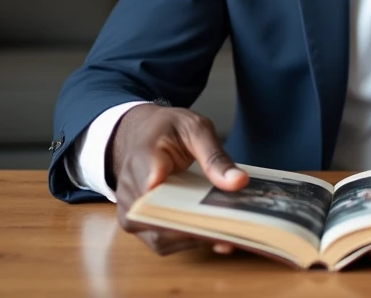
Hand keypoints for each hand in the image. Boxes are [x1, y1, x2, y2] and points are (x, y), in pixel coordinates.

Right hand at [110, 104, 248, 254]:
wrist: (141, 133)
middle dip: (196, 229)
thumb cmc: (167, 129)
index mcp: (143, 160)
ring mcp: (131, 212)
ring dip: (194, 239)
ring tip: (229, 234)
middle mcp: (130, 192)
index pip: (157, 192)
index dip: (184, 209)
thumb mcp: (196, 129)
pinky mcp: (138, 224)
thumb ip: (215, 156)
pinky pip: (162, 240)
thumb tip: (239, 182)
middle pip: (160, 222)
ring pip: (162, 239)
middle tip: (232, 228)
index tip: (216, 215)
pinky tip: (214, 235)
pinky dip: (188, 240)